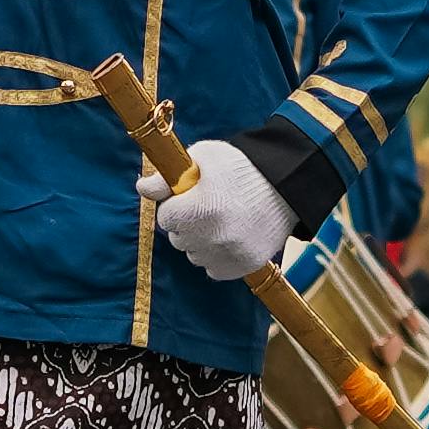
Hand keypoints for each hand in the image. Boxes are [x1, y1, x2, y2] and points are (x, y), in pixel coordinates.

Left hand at [156, 140, 295, 284]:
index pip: (166, 219)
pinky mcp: (244, 265)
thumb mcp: (203, 158)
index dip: (176, 205)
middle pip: (179, 239)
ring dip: (201, 242)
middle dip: (187, 224)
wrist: (286, 184)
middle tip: (208, 207)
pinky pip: (215, 270)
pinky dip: (218, 256)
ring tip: (221, 221)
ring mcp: (229, 254)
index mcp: (198, 208)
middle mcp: (212, 236)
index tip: (191, 197)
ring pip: (195, 256)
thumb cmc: (241, 166)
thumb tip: (142, 187)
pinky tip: (230, 236)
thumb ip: (168, 177)